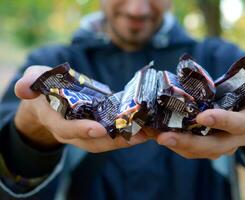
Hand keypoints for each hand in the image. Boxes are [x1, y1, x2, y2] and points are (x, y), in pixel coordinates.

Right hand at [14, 66, 147, 151]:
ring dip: (126, 140)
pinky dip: (127, 134)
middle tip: (137, 135)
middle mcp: (71, 131)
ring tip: (147, 133)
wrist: (46, 102)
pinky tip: (144, 128)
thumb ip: (29, 83)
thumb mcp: (34, 81)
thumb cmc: (42, 88)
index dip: (82, 129)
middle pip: (93, 141)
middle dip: (115, 140)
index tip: (100, 128)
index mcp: (54, 120)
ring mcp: (84, 132)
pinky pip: (111, 135)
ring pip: (105, 142)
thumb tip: (23, 89)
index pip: (67, 129)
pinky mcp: (96, 128)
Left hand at [156, 62, 244, 158]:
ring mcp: (221, 142)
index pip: (240, 124)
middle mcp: (236, 137)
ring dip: (178, 146)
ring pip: (200, 151)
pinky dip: (175, 143)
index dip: (223, 121)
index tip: (203, 117)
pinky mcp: (207, 143)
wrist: (244, 105)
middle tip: (166, 137)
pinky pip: (191, 149)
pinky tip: (157, 135)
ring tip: (157, 138)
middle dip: (191, 143)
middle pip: (215, 145)